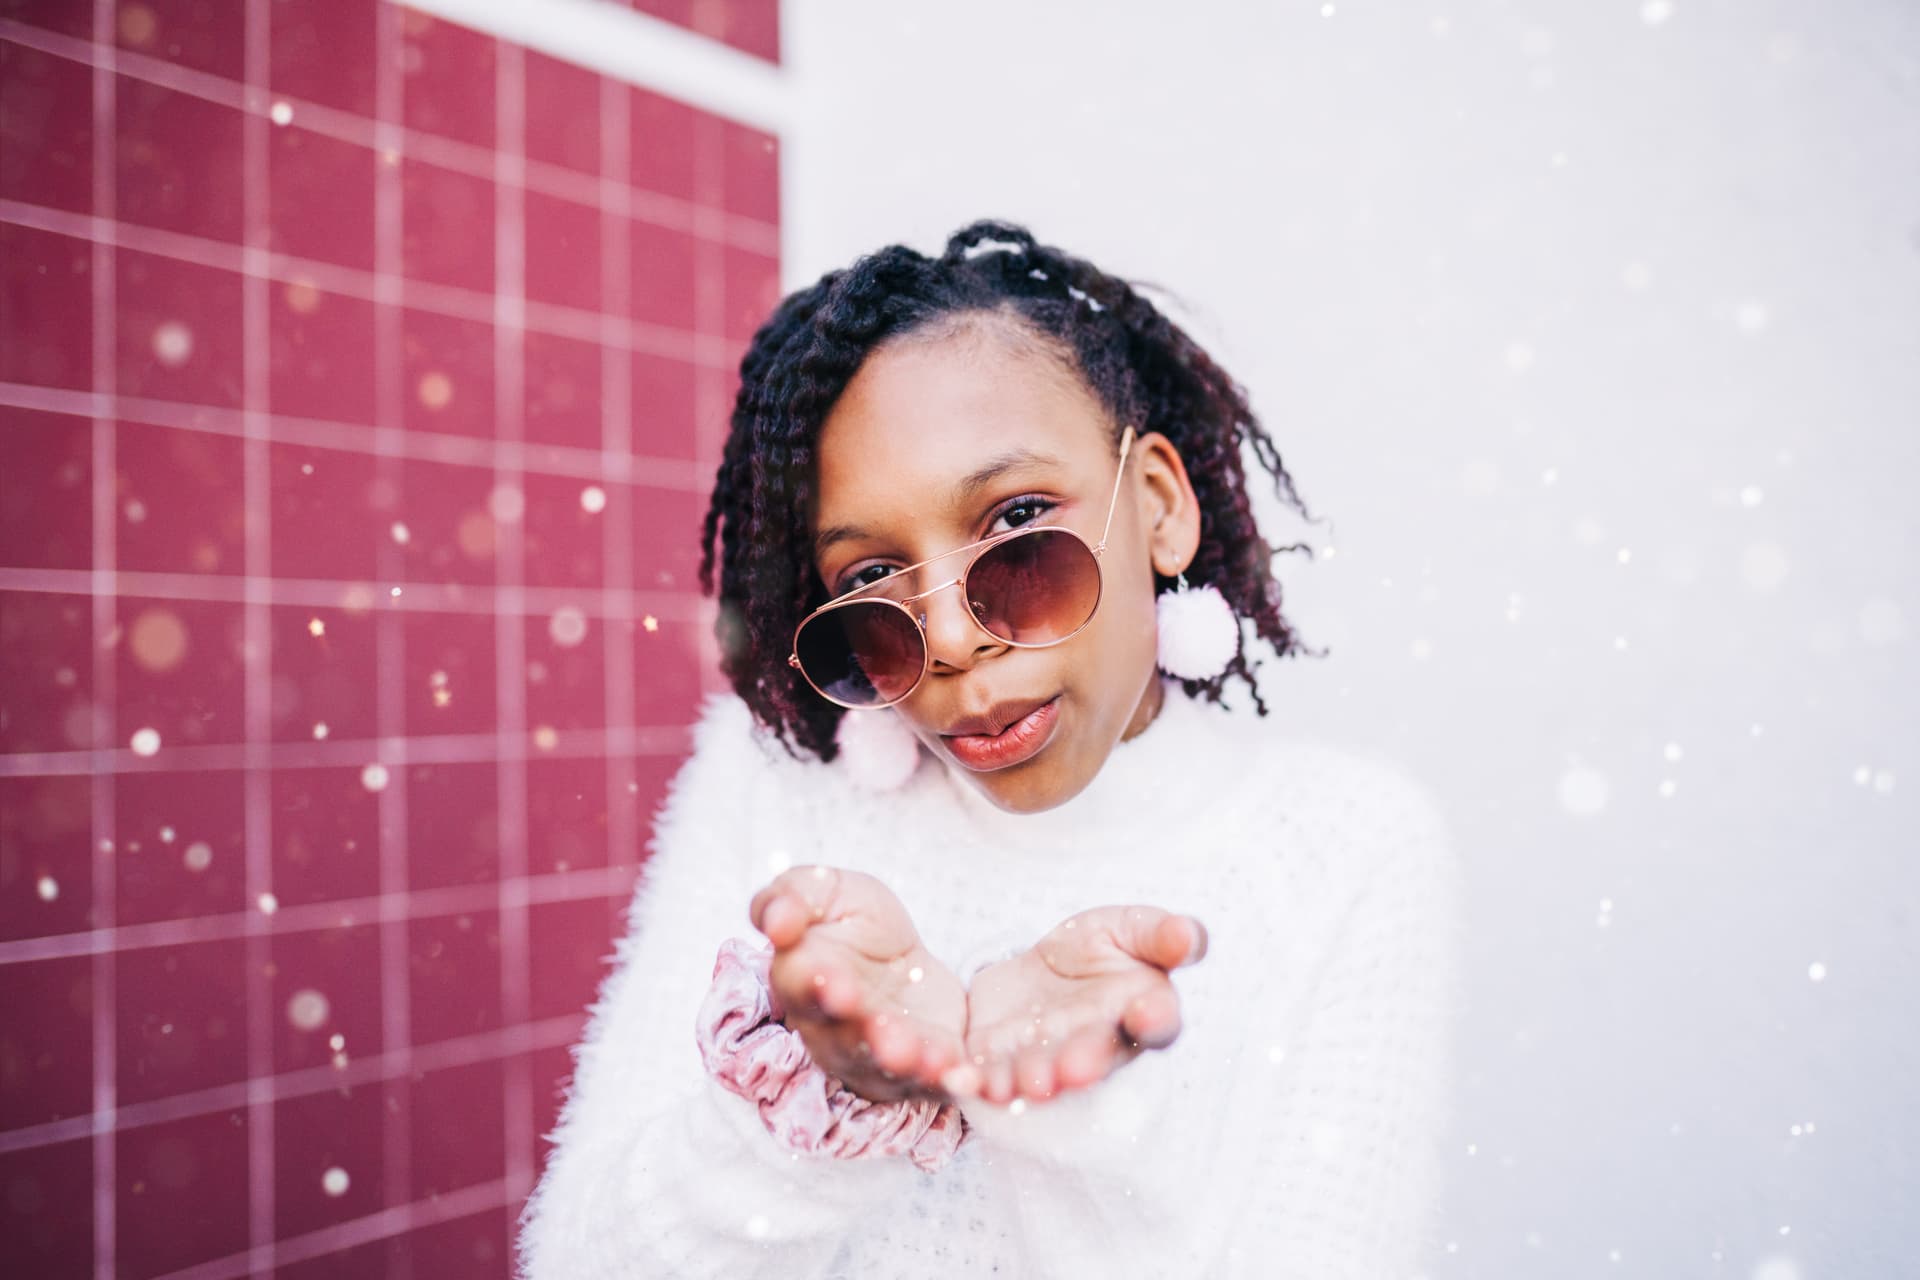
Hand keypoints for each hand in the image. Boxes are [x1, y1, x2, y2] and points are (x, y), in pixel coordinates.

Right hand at [748, 866, 968, 1103]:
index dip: (816, 988)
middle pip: (845, 1040)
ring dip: (908, 1065)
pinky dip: (950, 1081)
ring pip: (887, 1068)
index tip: (836, 983)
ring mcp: (876, 1057)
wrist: (902, 954)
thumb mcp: (826, 890)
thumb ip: (792, 897)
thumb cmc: (853, 920)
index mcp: (803, 981)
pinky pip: (935, 1081)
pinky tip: (966, 1075)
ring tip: (929, 1060)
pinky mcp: (923, 1067)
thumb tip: (776, 919)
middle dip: (865, 1037)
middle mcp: (833, 1029)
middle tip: (885, 1031)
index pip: (801, 989)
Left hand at [946, 906, 1207, 1104]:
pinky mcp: (1001, 1063)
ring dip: (1032, 1081)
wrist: (1040, 966)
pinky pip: (990, 1076)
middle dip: (1084, 1063)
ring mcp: (1049, 1060)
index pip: (1157, 1020)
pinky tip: (963, 1081)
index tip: (1147, 1013)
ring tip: (1024, 1084)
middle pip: (1096, 1058)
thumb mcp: (1128, 929)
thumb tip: (1188, 935)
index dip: (1154, 1018)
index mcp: (1140, 1011)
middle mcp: (1098, 1047)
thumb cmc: (1099, 948)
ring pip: (1043, 1075)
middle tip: (1073, 1070)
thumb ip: (1160, 935)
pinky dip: (977, 1082)